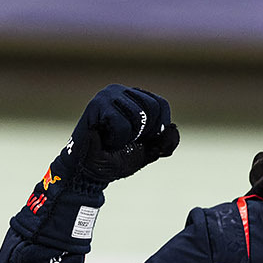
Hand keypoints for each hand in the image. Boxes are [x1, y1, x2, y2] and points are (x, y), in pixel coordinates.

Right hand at [65, 85, 180, 184]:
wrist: (89, 170)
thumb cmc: (116, 158)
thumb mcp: (149, 151)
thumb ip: (165, 142)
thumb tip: (173, 128)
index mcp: (134, 98)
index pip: (161, 104)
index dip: (158, 127)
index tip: (144, 140)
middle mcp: (121, 91)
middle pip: (152, 107)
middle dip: (144, 133)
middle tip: (125, 140)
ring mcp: (107, 95)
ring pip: (138, 116)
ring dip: (129, 138)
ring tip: (113, 139)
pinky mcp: (96, 105)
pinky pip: (123, 125)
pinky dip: (117, 140)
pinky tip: (103, 139)